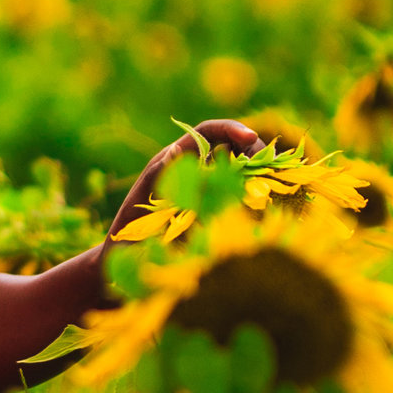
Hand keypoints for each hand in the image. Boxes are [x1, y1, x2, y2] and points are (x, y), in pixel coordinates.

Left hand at [107, 119, 266, 236]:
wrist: (125, 263)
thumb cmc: (129, 228)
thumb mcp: (143, 198)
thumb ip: (158, 174)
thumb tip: (175, 151)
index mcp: (178, 159)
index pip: (210, 132)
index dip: (231, 129)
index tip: (250, 137)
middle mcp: (197, 171)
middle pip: (235, 149)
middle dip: (254, 154)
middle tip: (266, 173)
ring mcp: (209, 193)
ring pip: (244, 175)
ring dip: (259, 178)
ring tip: (266, 194)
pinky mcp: (217, 217)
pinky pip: (242, 202)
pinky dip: (255, 202)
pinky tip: (261, 213)